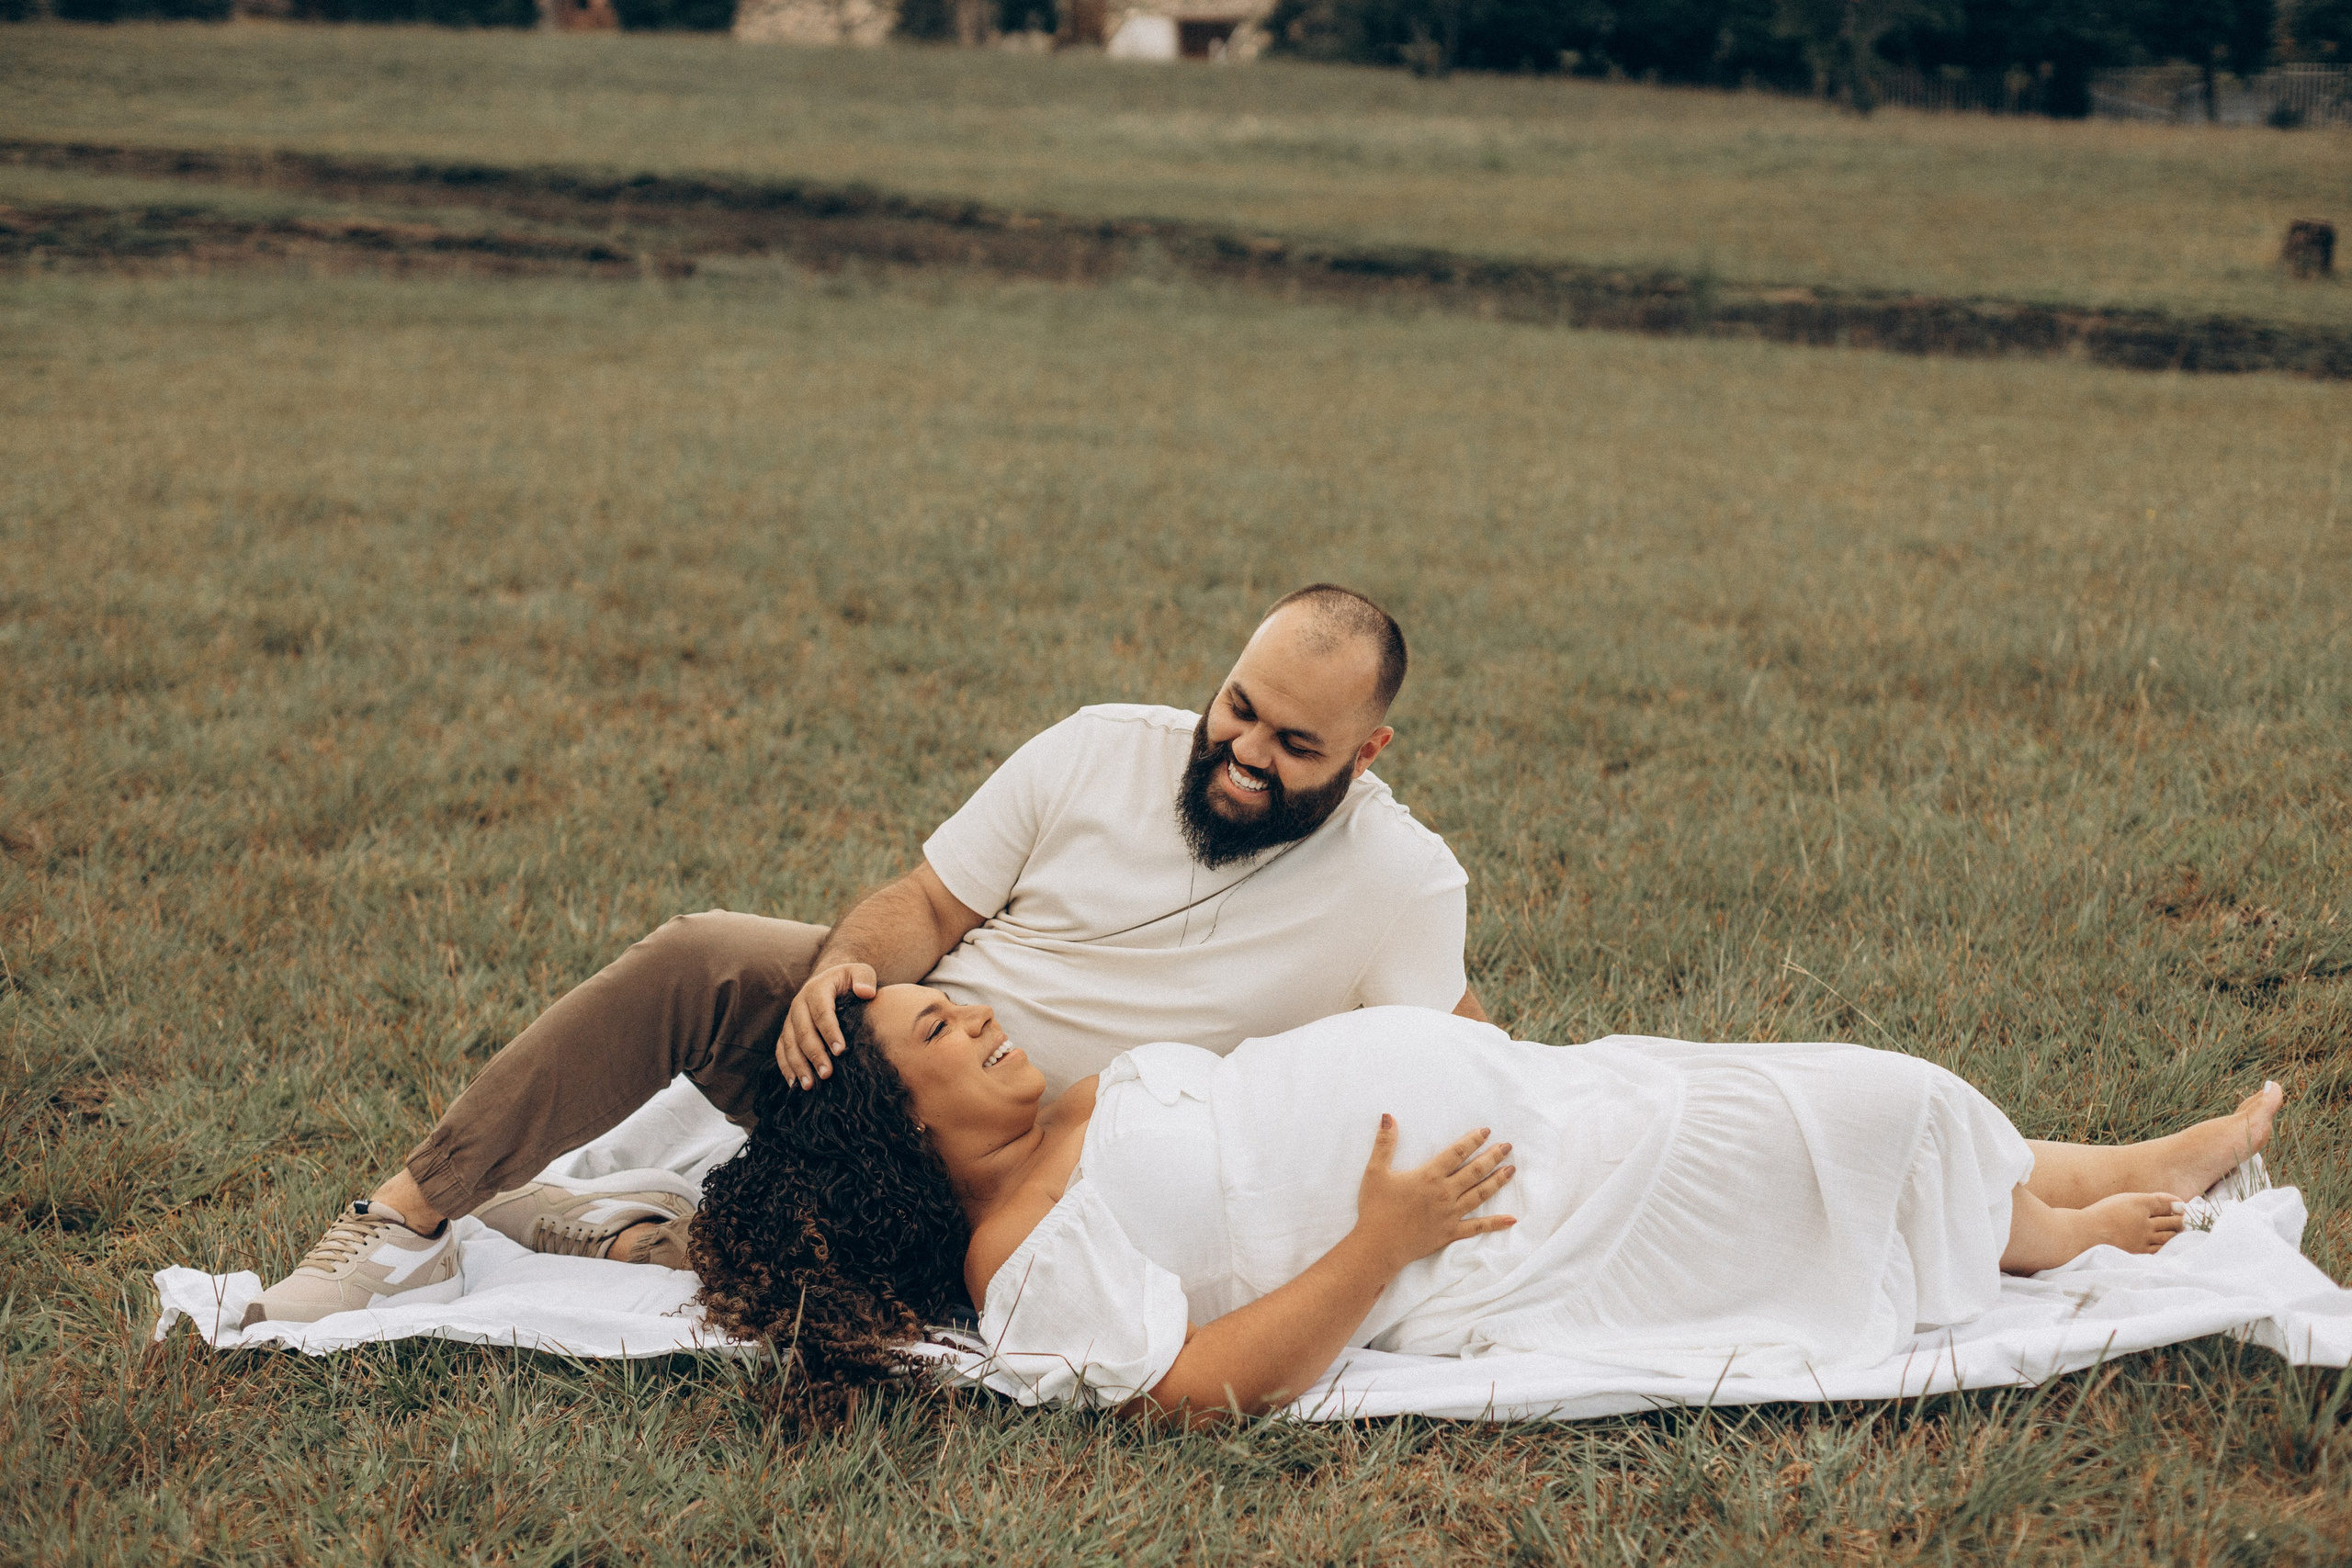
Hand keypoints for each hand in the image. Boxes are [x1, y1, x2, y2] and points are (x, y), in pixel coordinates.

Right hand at [778, 962, 876, 1088]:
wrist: (830, 980)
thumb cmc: (850, 980)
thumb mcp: (860, 972)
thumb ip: (865, 978)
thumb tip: (865, 992)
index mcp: (817, 989)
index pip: (822, 1011)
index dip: (830, 1031)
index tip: (841, 1051)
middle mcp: (799, 1004)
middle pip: (803, 1031)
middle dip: (814, 1054)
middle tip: (827, 1074)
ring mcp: (790, 1019)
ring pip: (789, 1043)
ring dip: (798, 1065)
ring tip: (810, 1085)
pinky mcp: (786, 1031)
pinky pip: (781, 1050)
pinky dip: (786, 1067)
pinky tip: (794, 1084)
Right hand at [1350, 1116, 1515, 1270]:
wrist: (1378, 1245)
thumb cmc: (1376, 1209)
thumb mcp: (1375, 1172)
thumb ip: (1384, 1143)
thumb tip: (1388, 1116)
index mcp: (1429, 1176)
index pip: (1457, 1153)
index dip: (1473, 1140)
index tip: (1487, 1131)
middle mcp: (1445, 1193)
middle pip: (1475, 1171)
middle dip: (1493, 1157)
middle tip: (1508, 1146)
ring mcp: (1451, 1214)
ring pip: (1480, 1194)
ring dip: (1497, 1181)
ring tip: (1512, 1170)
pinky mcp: (1451, 1233)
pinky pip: (1478, 1227)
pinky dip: (1495, 1223)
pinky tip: (1511, 1219)